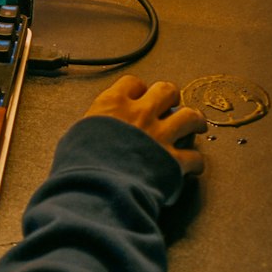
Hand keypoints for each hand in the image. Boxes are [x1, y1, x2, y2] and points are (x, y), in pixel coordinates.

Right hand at [83, 75, 206, 177]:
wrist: (97, 188)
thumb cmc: (79, 165)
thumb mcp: (75, 138)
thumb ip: (90, 129)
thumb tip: (89, 135)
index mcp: (113, 104)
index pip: (132, 83)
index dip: (138, 90)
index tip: (139, 97)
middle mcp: (140, 113)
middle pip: (166, 90)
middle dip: (171, 97)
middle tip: (171, 106)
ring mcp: (160, 136)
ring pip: (190, 116)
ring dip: (194, 120)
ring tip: (196, 125)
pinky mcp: (174, 161)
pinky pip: (195, 157)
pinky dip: (195, 163)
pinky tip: (193, 166)